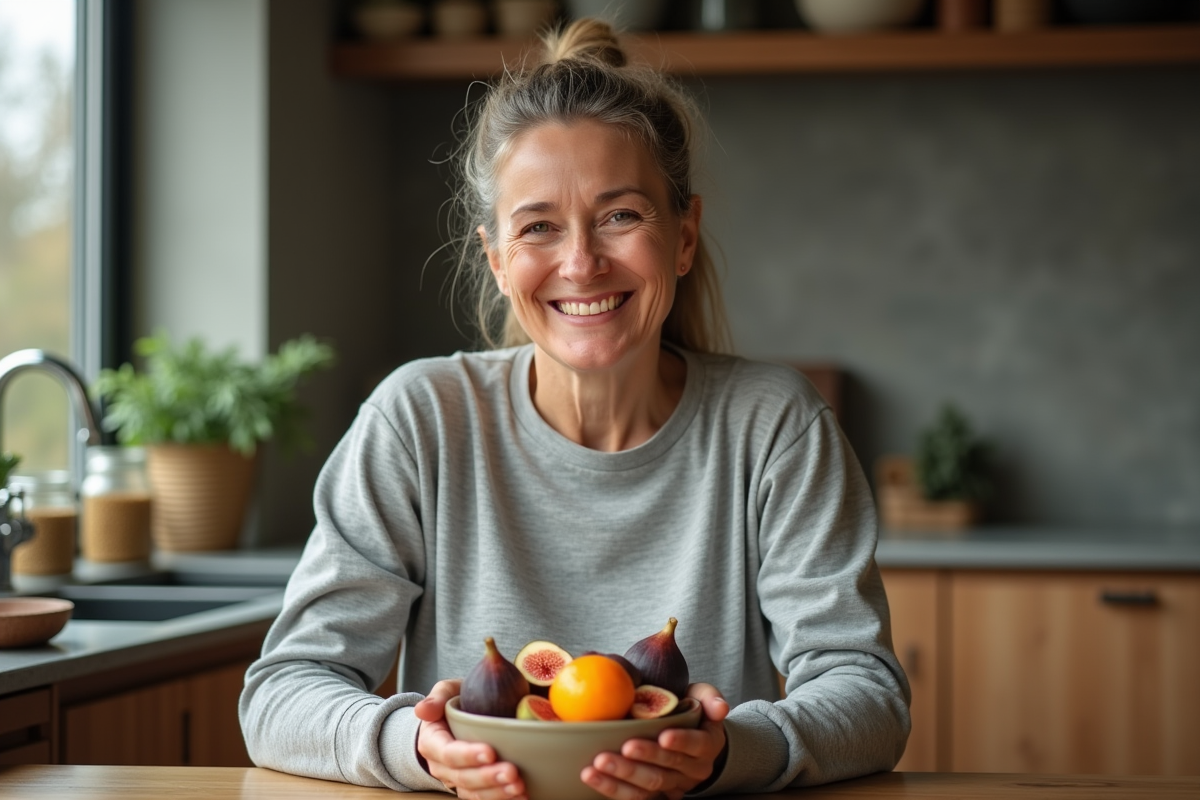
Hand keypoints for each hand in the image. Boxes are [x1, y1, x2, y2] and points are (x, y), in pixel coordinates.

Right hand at [415, 679, 526, 799]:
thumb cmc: (454, 702)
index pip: (448, 753)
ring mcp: (456, 780)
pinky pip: (483, 798)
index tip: (490, 752)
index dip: (468, 755)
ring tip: (518, 786)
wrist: (456, 719)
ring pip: (473, 792)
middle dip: (488, 777)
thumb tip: (422, 710)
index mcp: (432, 742)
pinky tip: (522, 796)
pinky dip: (502, 799)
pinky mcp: (471, 788)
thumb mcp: (445, 692)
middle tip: (512, 772)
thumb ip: (437, 697)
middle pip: (463, 777)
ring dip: (497, 792)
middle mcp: (441, 766)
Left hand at [581, 683, 728, 799]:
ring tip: (598, 764)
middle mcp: (693, 770)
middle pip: (668, 768)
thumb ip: (711, 697)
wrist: (693, 739)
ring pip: (649, 786)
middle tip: (623, 748)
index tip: (664, 735)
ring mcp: (674, 785)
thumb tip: (720, 708)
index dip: (681, 741)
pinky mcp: (655, 794)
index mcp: (707, 745)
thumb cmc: (693, 712)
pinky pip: (635, 796)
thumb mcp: (704, 698)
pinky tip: (592, 777)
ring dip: (622, 776)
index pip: (696, 745)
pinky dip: (612, 788)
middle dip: (645, 758)